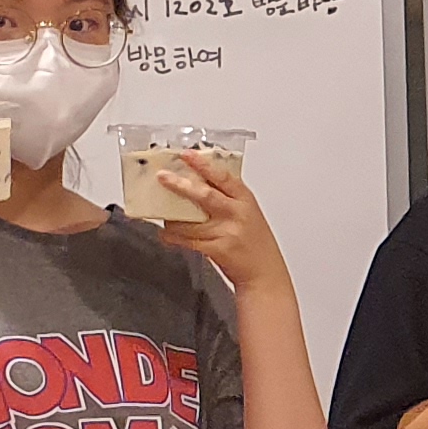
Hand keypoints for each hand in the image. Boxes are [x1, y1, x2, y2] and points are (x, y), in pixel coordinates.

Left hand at [146, 154, 289, 297]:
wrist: (265, 274)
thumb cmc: (257, 244)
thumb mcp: (249, 214)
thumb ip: (228, 199)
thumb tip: (197, 184)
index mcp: (245, 201)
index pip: (223, 176)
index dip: (203, 164)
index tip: (186, 154)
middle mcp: (236, 214)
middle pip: (204, 195)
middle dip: (180, 184)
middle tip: (162, 177)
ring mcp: (226, 232)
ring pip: (189, 221)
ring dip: (171, 219)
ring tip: (163, 216)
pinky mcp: (217, 249)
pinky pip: (187, 240)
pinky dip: (172, 237)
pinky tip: (166, 235)